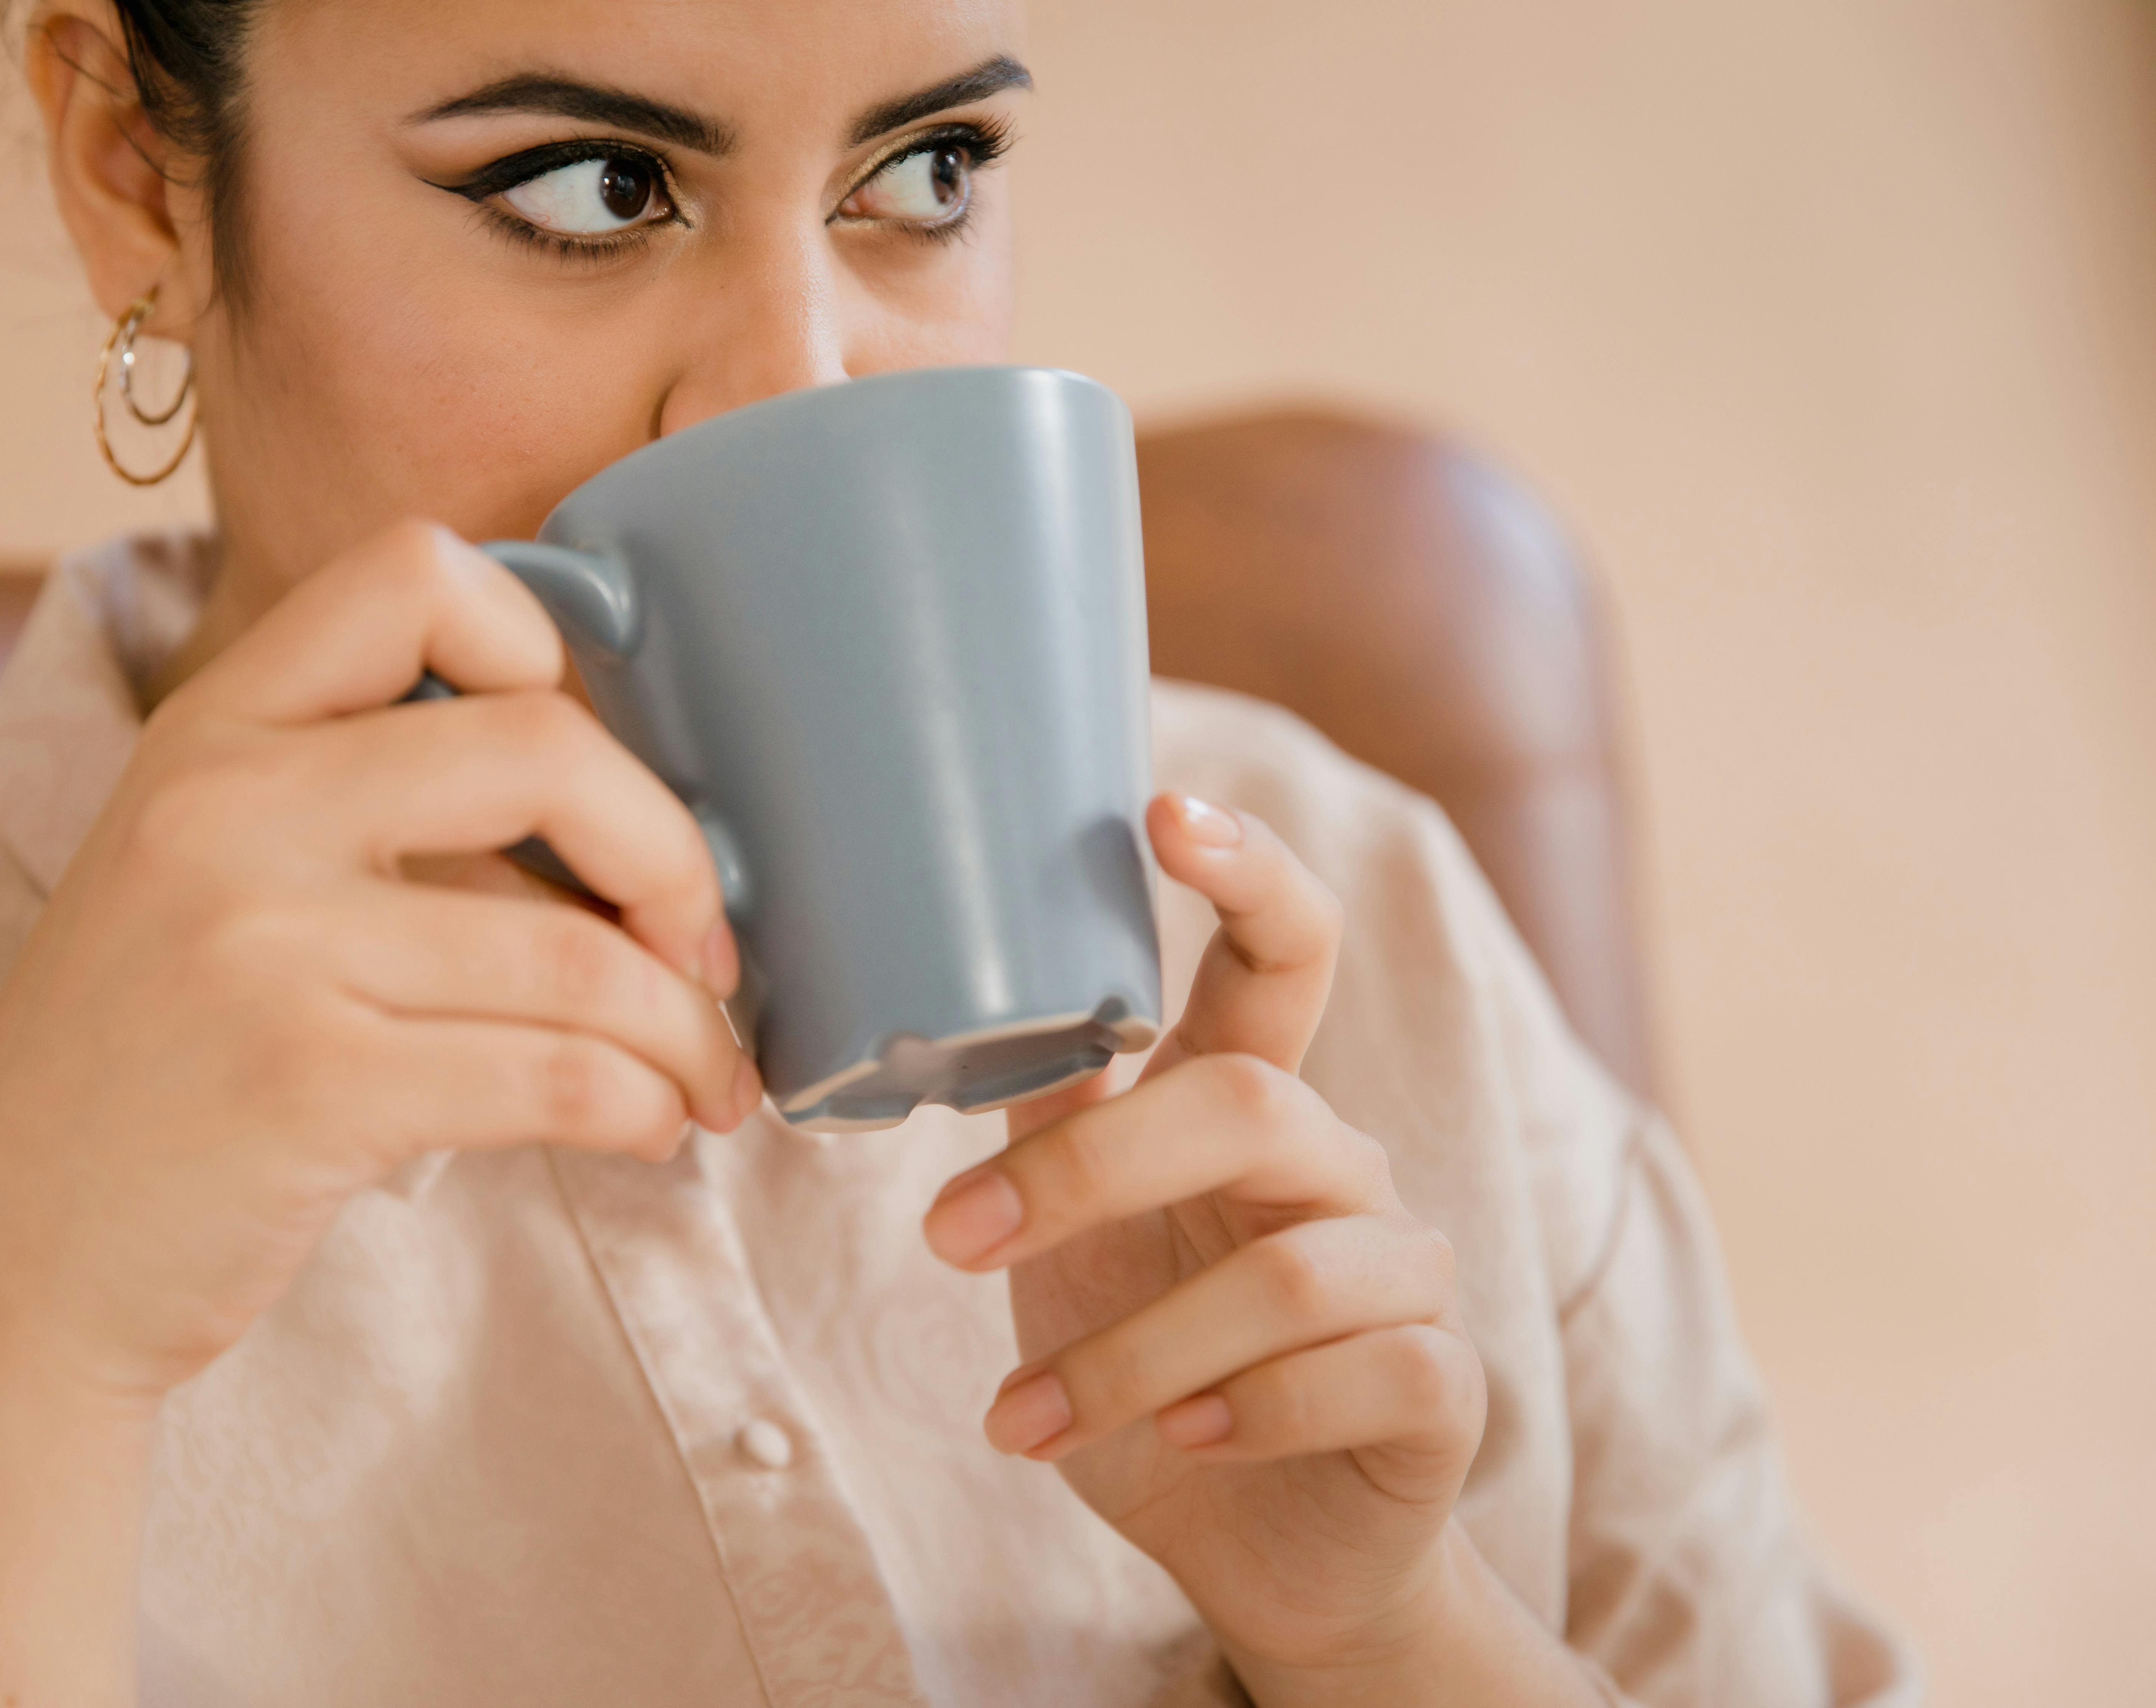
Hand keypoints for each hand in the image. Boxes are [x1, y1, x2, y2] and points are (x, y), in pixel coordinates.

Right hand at [0, 519, 760, 1399]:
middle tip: (706, 952)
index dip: (548, 653)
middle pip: (548, 750)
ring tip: (708, 1082)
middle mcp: (229, 811)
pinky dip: (642, 1106)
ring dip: (687, 1031)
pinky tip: (651, 1129)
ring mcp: (263, 946)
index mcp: (212, 732)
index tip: (592, 782)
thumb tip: (634, 837)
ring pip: (580, 955)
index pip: (417, 572)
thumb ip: (372, 813)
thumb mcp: (210, 878)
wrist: (12, 1261)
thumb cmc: (152, 1069)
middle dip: (677, 859)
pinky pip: (557, 1076)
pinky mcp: (308, 1086)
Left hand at [921, 794, 1503, 1685]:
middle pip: (1248, 1105)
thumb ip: (1051, 1130)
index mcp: (1253, 1111)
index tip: (1161, 808)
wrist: (1251, 1550)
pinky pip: (1364, 1370)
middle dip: (1087, 1176)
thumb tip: (957, 1018)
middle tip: (949, 1242)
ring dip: (1130, 1353)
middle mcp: (1341, 1168)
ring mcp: (1406, 1275)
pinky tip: (1181, 1447)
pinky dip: (1249, 1410)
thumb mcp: (1075, 1247)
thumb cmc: (1152, 1371)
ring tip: (1024, 1423)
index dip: (1244, 871)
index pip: (1283, 955)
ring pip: (1287, 1269)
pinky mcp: (1442, 1387)